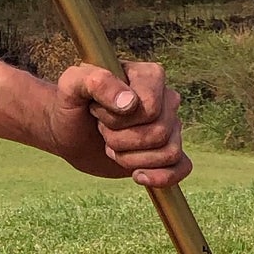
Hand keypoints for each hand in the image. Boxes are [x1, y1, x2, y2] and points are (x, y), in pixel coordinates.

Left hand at [53, 61, 190, 189]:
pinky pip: (182, 167)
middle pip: (159, 132)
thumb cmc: (72, 105)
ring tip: (112, 146)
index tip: (96, 110)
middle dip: (121, 140)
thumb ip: (95, 82)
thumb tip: (130, 102)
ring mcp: (171, 126)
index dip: (119, 118)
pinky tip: (137, 176)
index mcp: (149, 75)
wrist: (70, 133)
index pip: (150, 108)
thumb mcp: (71, 86)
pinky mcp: (168, 151)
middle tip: (102, 131)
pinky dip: (159, 177)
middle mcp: (166, 98)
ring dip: (131, 159)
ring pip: (168, 153)